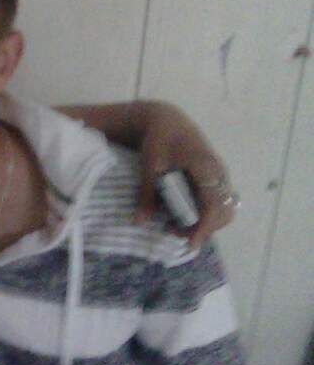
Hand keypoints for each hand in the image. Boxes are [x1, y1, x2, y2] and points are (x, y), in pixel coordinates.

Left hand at [134, 101, 237, 248]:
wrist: (168, 120)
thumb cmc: (159, 139)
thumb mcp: (150, 166)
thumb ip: (147, 194)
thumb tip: (139, 222)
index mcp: (206, 168)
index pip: (213, 206)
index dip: (203, 228)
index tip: (189, 244)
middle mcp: (220, 173)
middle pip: (224, 212)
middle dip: (204, 228)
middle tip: (175, 232)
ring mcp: (222, 175)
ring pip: (225, 208)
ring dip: (206, 222)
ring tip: (177, 225)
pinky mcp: (218, 177)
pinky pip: (220, 201)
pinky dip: (207, 213)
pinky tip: (183, 214)